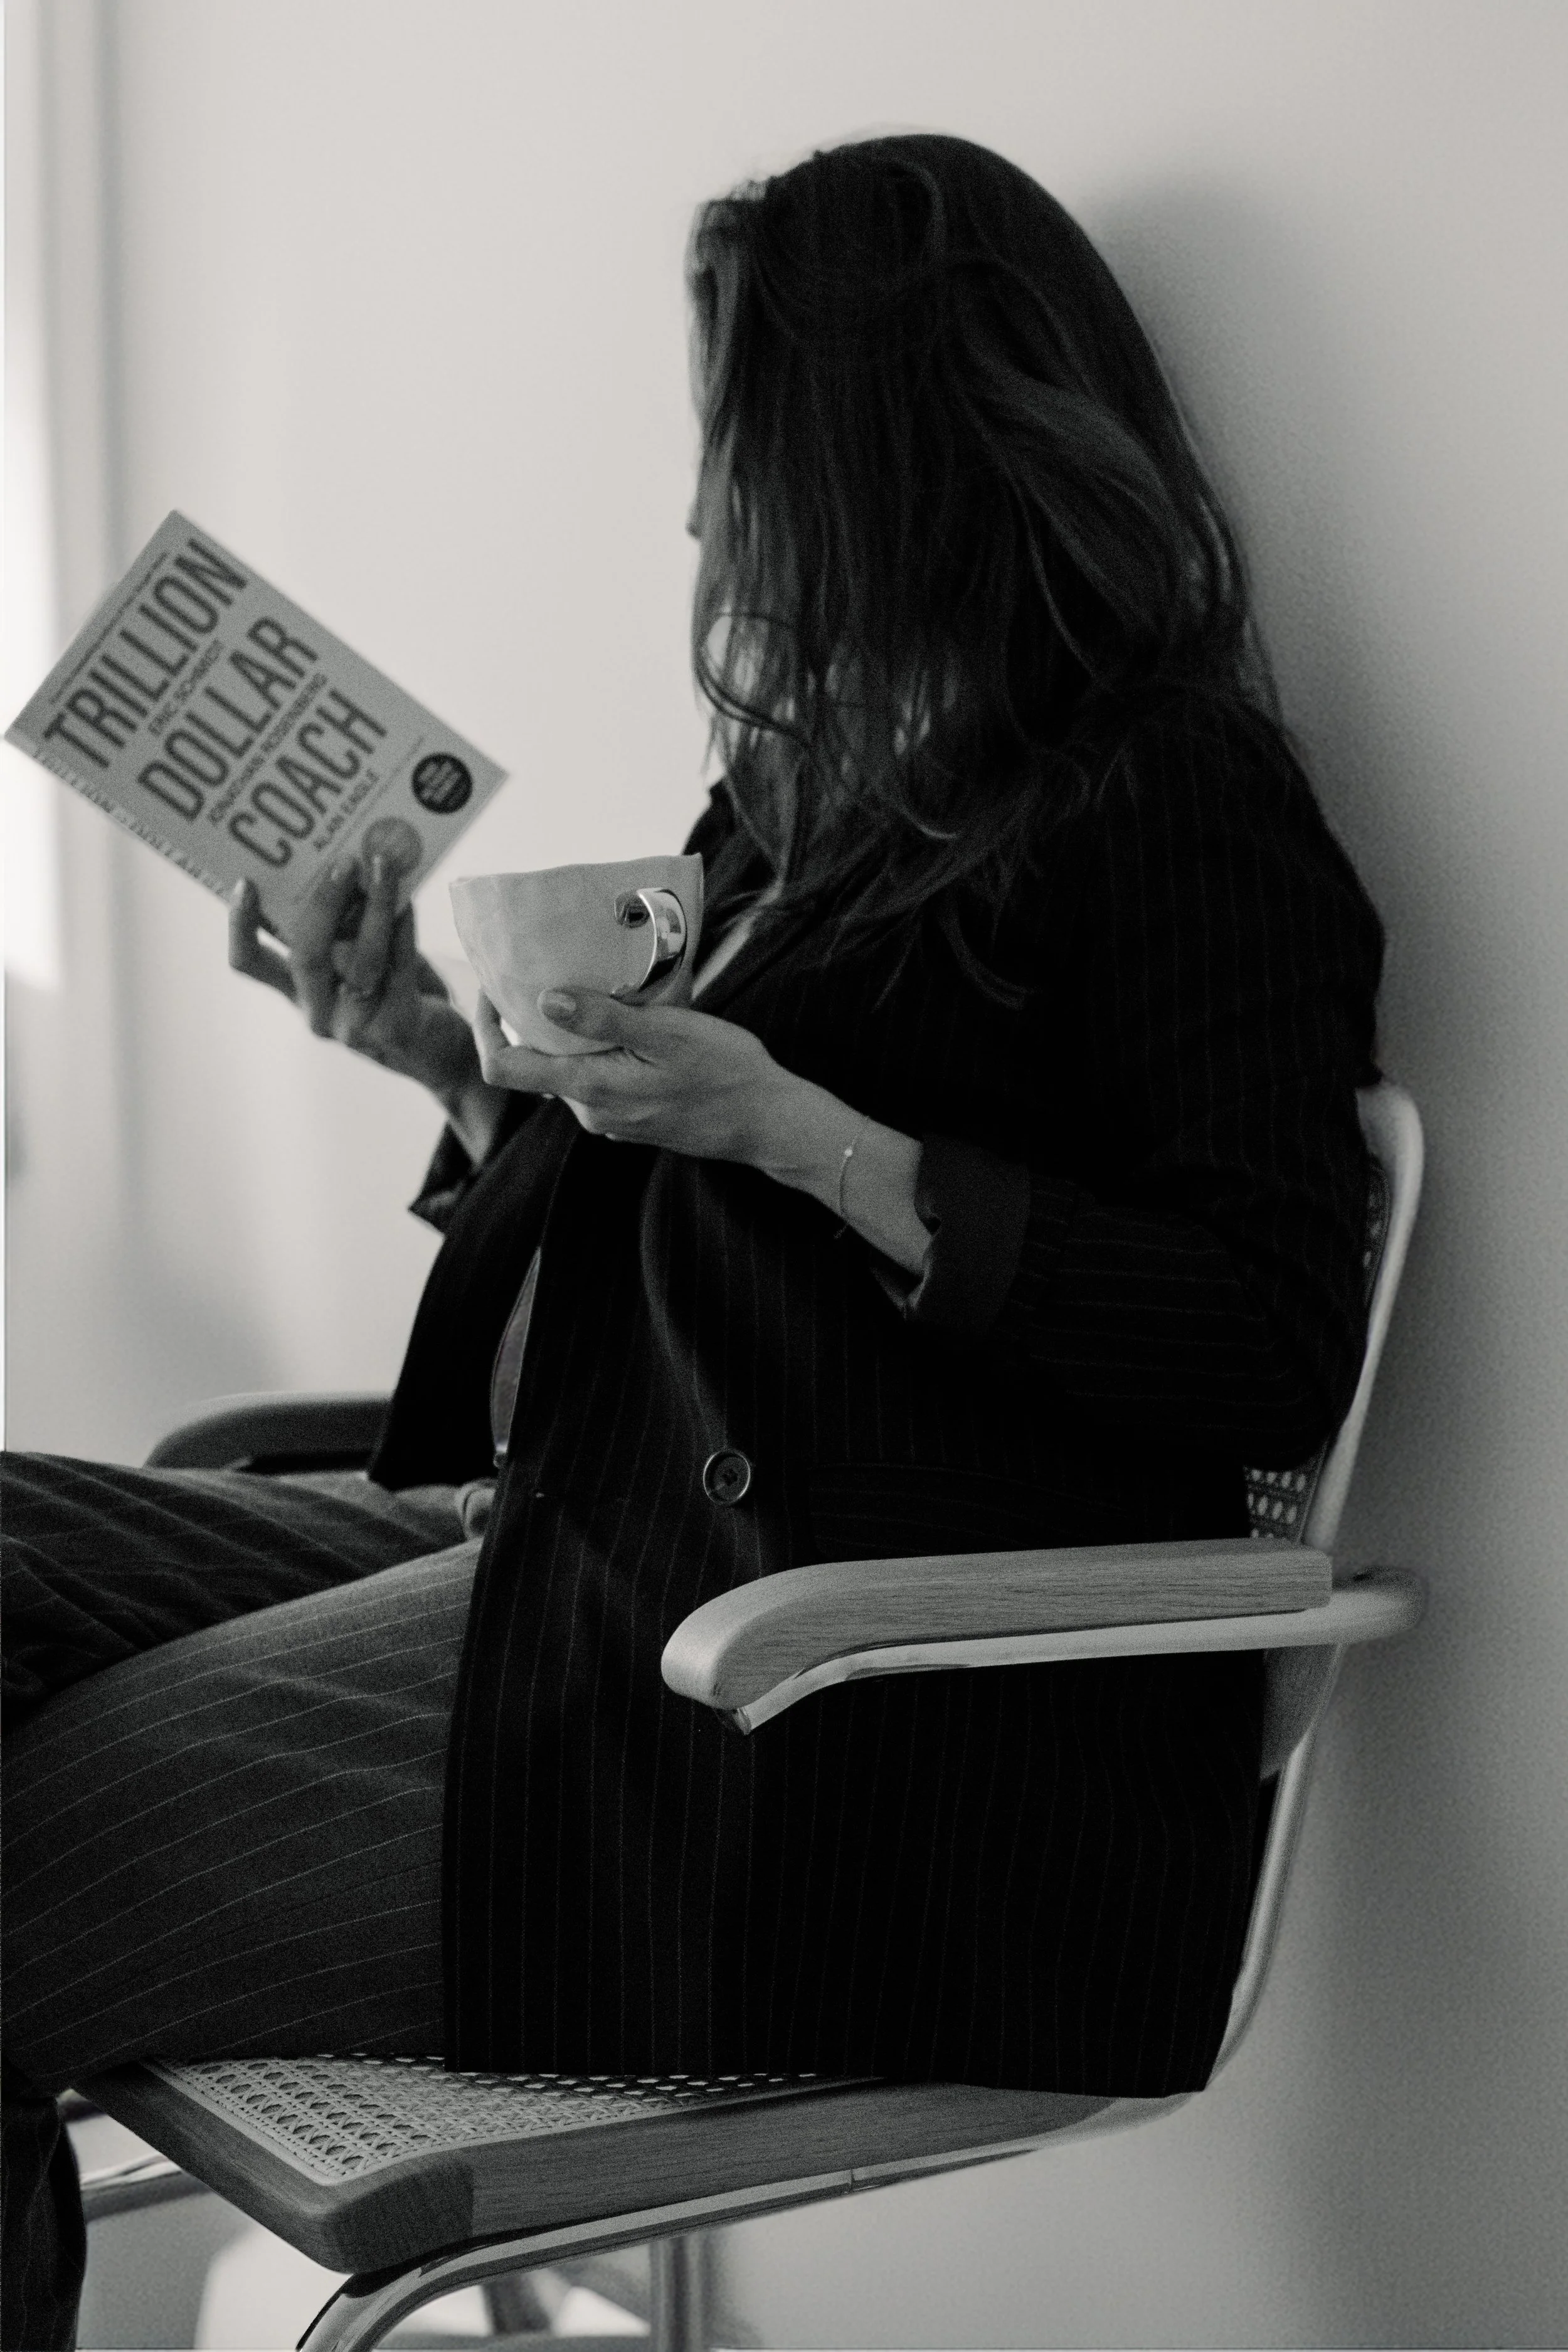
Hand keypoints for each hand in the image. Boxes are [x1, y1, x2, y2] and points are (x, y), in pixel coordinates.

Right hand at [230, 860, 507, 1160]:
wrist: (441, 1051)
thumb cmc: (396, 991)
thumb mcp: (360, 956)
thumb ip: (347, 925)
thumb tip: (348, 863)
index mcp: (297, 991)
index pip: (251, 963)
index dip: (241, 927)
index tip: (245, 882)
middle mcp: (318, 1012)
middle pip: (307, 956)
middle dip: (325, 903)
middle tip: (344, 862)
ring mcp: (354, 1026)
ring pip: (359, 960)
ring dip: (373, 907)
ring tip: (385, 868)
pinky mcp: (395, 1028)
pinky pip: (398, 968)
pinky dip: (404, 929)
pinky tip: (410, 900)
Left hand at [472, 986, 791, 1162]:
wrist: (768, 1122)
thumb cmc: (725, 1073)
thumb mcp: (667, 1033)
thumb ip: (604, 1019)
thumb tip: (544, 1000)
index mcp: (589, 1088)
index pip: (501, 1066)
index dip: (483, 1025)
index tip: (492, 985)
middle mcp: (589, 1110)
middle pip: (532, 1061)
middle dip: (532, 1016)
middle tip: (550, 964)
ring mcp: (609, 1117)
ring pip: (567, 1066)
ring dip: (572, 1029)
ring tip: (597, 984)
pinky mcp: (629, 1117)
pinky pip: (596, 1076)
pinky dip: (598, 1046)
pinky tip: (628, 1019)